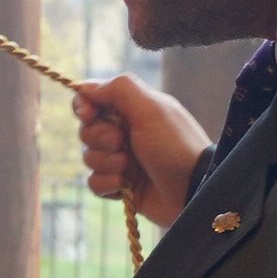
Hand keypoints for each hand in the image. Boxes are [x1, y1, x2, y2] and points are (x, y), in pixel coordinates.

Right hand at [70, 76, 207, 229]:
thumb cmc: (174, 145)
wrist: (193, 189)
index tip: (89, 115)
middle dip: (100, 139)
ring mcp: (121, 159)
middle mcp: (124, 132)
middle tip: (123, 142)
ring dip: (106, 162)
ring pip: (88, 157)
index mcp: (132, 109)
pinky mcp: (120, 186)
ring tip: (129, 167)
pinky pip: (94, 183)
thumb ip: (119, 89)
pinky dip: (106, 184)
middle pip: (86, 130)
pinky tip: (123, 185)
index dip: (83, 107)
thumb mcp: (151, 108)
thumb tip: (86, 88)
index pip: (91, 99)